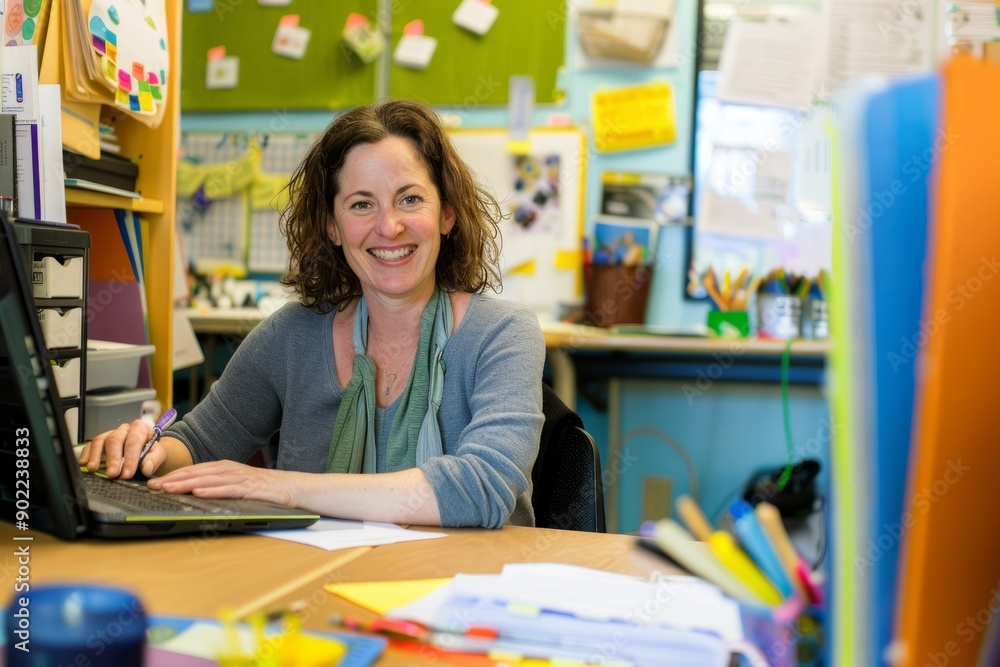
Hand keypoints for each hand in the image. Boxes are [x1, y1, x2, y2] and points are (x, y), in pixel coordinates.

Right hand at [79, 420, 166, 479]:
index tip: (127, 474)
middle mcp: (123, 429)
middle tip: (112, 474)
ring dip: (96, 455)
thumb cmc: (151, 453)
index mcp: (140, 429)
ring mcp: (110, 434)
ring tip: (94, 469)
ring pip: (100, 440)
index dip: (130, 458)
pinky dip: (86, 454)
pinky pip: (90, 444)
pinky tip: (84, 464)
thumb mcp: (159, 455)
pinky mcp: (100, 441)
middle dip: (113, 458)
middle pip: (115, 439)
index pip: (133, 442)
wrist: (147, 451)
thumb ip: (155, 459)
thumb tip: (146, 468)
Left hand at [148, 461, 295, 506]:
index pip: (194, 471)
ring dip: (187, 483)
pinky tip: (199, 493)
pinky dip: (213, 490)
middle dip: (174, 479)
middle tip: (153, 485)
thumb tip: (194, 493)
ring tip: (168, 488)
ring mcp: (240, 477)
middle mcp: (230, 469)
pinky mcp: (251, 488)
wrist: (292, 487)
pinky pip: (229, 489)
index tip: (154, 483)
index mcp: (224, 468)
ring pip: (209, 479)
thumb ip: (218, 487)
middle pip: (197, 473)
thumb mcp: (237, 486)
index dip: (173, 476)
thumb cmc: (264, 489)